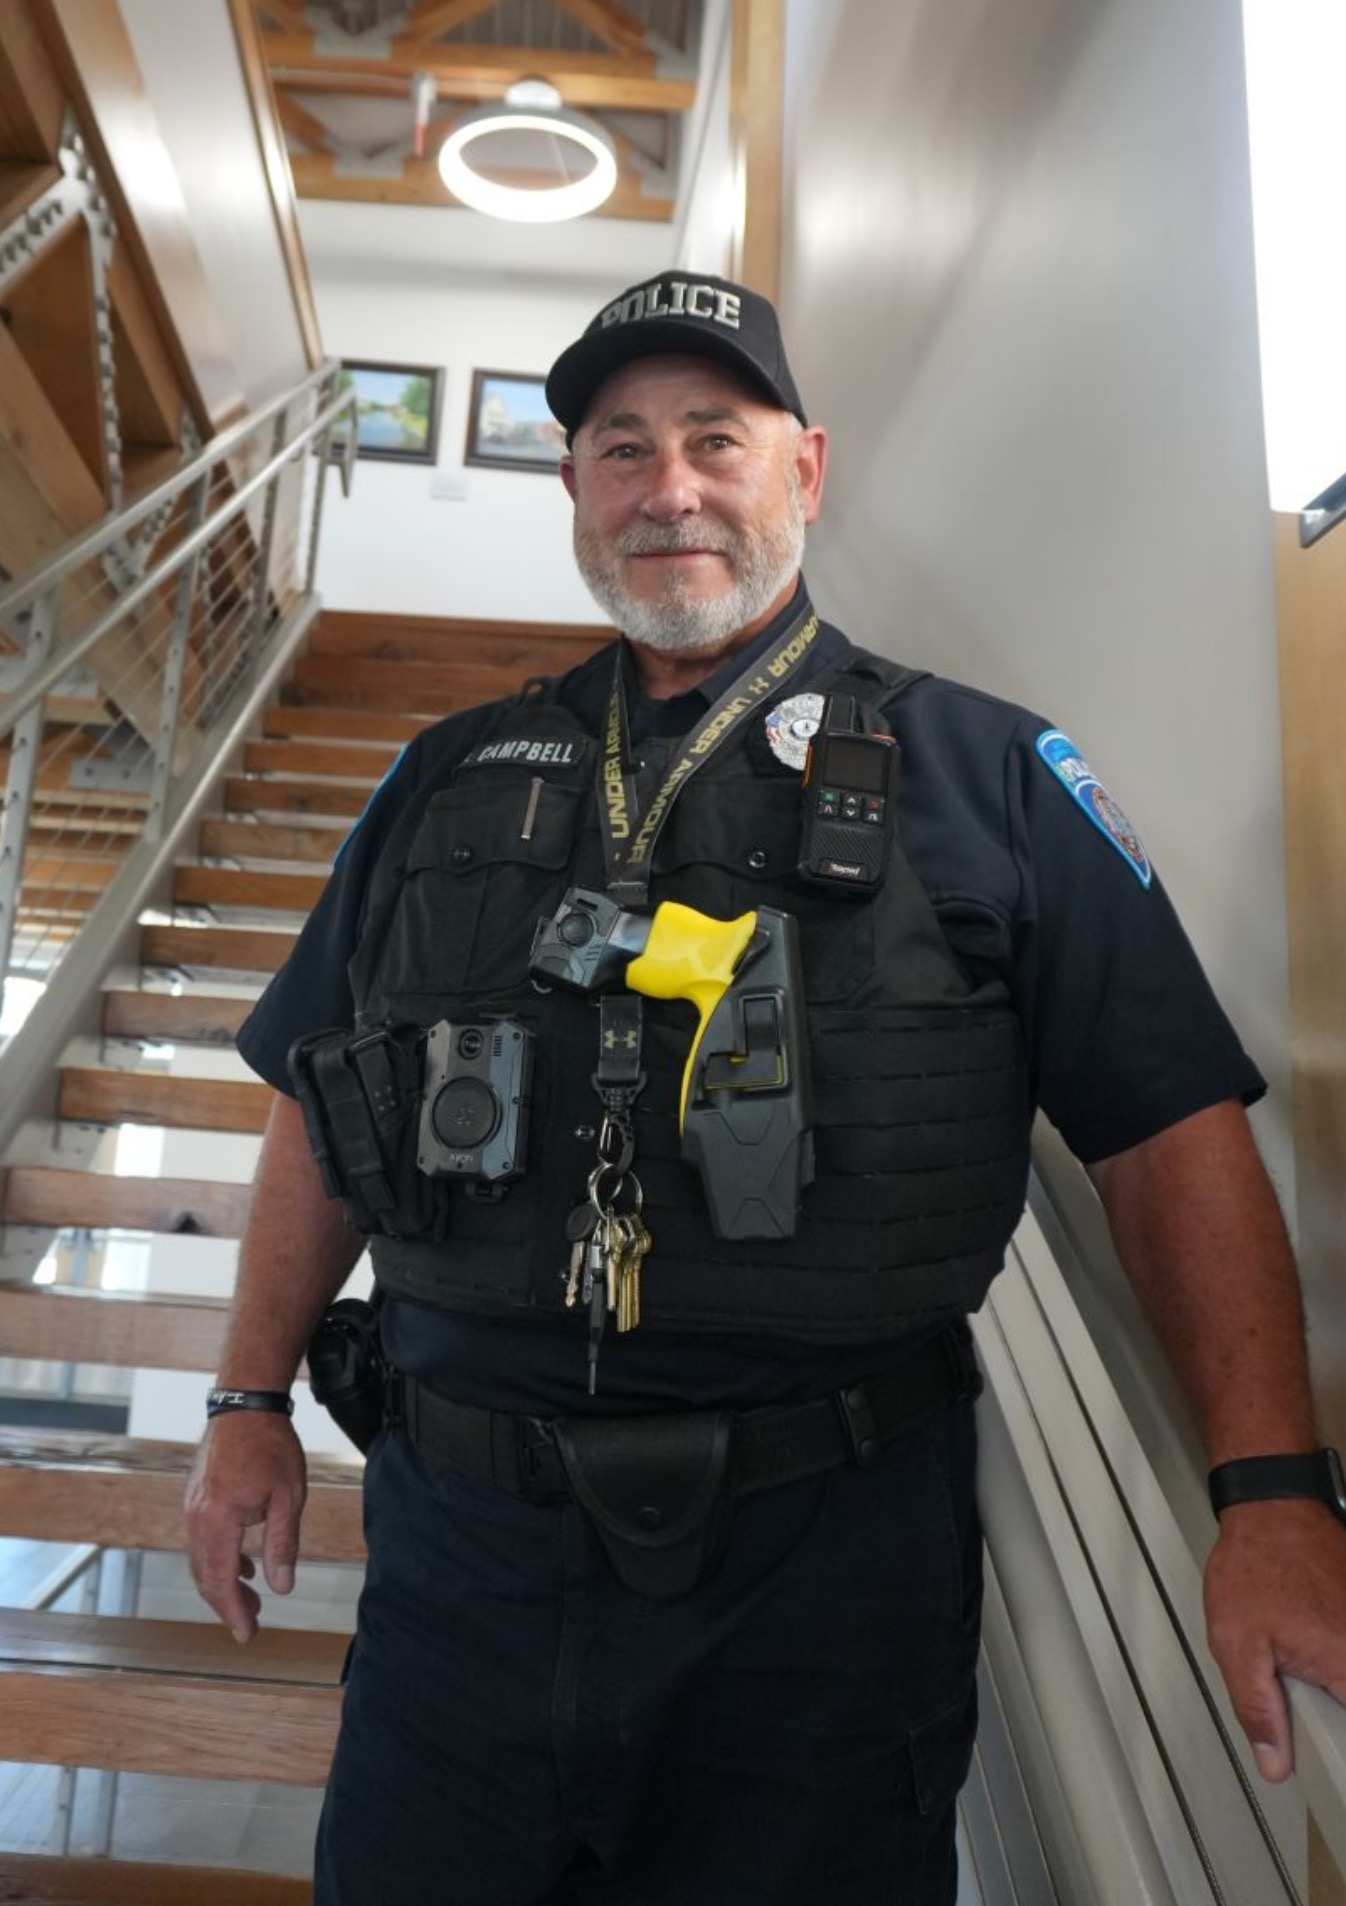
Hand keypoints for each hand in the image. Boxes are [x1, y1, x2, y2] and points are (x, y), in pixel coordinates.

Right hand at [185, 1411, 307, 1641]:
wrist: (245, 1403)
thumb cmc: (271, 1445)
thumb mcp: (288, 1497)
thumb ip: (282, 1544)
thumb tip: (282, 1587)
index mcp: (218, 1520)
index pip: (220, 1580)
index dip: (233, 1612)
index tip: (246, 1636)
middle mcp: (196, 1517)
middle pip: (205, 1575)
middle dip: (227, 1603)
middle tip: (251, 1622)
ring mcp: (192, 1506)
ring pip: (201, 1559)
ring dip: (224, 1581)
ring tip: (252, 1595)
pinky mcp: (195, 1496)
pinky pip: (202, 1539)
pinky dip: (220, 1557)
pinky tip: (245, 1564)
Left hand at [1203, 1498, 1345, 1780]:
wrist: (1272, 1508)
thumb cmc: (1254, 1565)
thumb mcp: (1237, 1644)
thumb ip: (1259, 1710)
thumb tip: (1274, 1764)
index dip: (1341, 1753)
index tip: (1329, 1756)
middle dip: (1329, 1706)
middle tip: (1301, 1688)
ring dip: (1331, 1682)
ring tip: (1303, 1662)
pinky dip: (1335, 1655)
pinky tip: (1312, 1640)